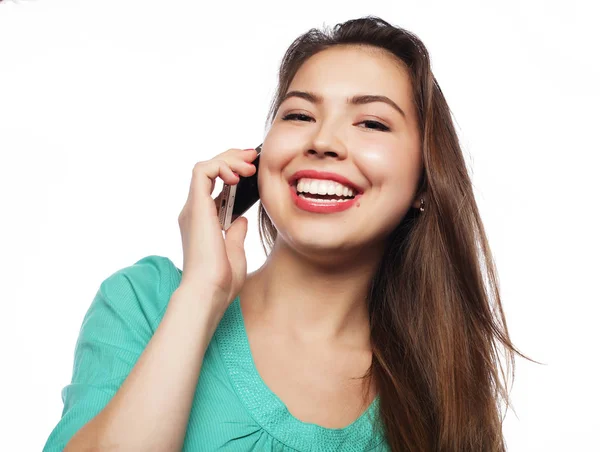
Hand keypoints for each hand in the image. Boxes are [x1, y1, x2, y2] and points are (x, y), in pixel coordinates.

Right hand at [177, 147, 257, 313]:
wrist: (210, 292)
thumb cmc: (222, 281)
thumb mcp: (235, 252)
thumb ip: (236, 233)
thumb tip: (241, 219)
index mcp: (203, 222)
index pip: (214, 186)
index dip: (232, 171)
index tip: (253, 168)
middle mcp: (195, 212)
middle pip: (209, 172)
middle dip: (231, 159)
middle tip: (253, 157)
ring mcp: (193, 209)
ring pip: (204, 167)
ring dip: (228, 160)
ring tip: (249, 166)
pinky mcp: (195, 206)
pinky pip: (202, 171)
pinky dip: (220, 166)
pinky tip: (237, 175)